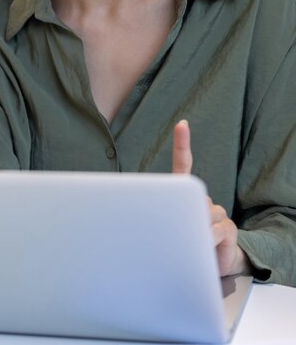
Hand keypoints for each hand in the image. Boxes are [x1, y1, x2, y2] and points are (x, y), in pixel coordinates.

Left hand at [171, 120, 250, 276]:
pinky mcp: (228, 228)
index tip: (182, 125)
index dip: (182, 143)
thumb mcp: (169, 230)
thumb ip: (164, 218)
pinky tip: (207, 246)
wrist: (209, 266)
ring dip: (195, 231)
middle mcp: (202, 199)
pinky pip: (215, 230)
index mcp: (184, 195)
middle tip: (179, 231)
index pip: (183, 163)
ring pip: (202, 214)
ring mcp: (217, 212)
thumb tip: (165, 215)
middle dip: (183, 215)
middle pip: (190, 197)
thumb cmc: (183, 244)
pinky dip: (208, 240)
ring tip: (193, 243)